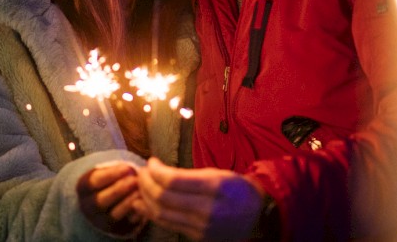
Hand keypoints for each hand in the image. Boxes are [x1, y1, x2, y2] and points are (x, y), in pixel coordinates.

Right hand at [76, 162, 144, 235]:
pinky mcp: (115, 229)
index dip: (112, 174)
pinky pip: (126, 223)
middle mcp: (88, 207)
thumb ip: (115, 169)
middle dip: (120, 189)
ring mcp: (100, 220)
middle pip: (101, 200)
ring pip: (114, 214)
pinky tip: (143, 202)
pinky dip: (135, 213)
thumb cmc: (109, 180)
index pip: (95, 181)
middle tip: (135, 180)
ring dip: (128, 201)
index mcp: (84, 188)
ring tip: (140, 190)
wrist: (105, 203)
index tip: (127, 167)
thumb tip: (130, 168)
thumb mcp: (106, 171)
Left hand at [134, 157, 264, 240]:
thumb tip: (156, 171)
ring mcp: (201, 227)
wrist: (256, 215)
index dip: (155, 170)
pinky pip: (168, 225)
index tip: (151, 162)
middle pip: (163, 198)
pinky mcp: (197, 238)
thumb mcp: (216, 174)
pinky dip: (152, 213)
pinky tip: (144, 204)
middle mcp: (207, 210)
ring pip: (161, 214)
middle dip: (146, 183)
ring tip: (140, 187)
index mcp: (213, 188)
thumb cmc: (234, 188)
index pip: (173, 180)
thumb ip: (186, 175)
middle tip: (141, 173)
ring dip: (145, 199)